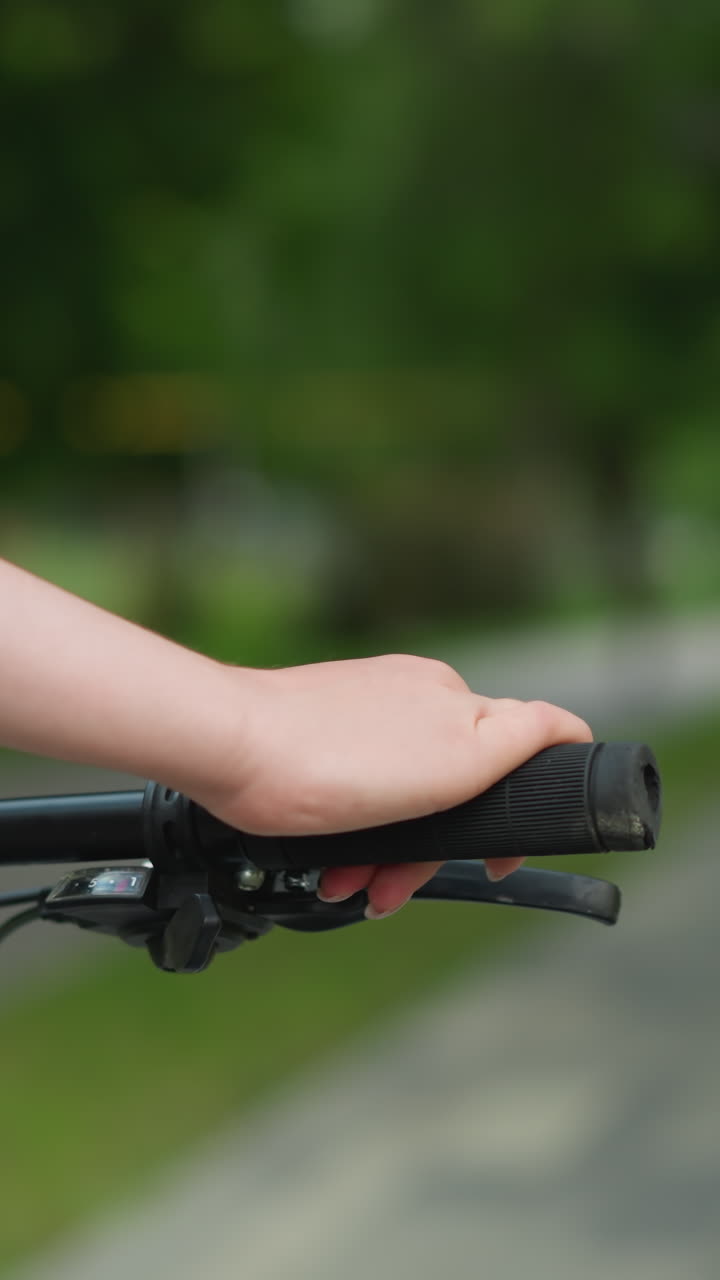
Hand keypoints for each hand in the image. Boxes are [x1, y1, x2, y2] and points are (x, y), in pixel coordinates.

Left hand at [190, 654, 592, 919]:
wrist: (228, 749)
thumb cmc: (334, 760)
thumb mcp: (456, 753)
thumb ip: (522, 737)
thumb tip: (566, 727)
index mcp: (455, 700)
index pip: (521, 749)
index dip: (521, 813)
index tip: (497, 861)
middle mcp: (414, 702)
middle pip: (455, 791)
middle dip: (433, 852)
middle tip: (398, 891)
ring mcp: (365, 718)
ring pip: (403, 803)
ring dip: (387, 857)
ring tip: (354, 888)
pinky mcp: (320, 737)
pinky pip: (357, 799)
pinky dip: (353, 838)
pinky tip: (332, 867)